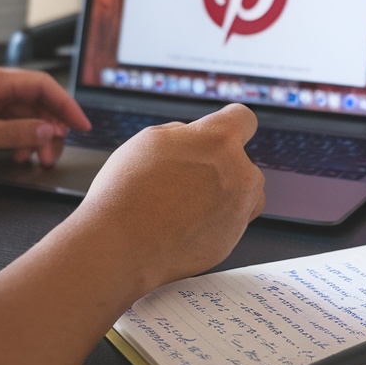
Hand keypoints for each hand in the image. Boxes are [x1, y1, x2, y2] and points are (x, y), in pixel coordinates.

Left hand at [0, 65, 90, 165]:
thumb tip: (49, 131)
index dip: (67, 105)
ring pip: (25, 115)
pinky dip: (20, 139)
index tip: (82, 125)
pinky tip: (17, 154)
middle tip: (53, 154)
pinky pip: (10, 123)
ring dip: (36, 137)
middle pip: (37, 102)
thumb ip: (16, 132)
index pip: (43, 86)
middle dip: (51, 128)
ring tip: (36, 159)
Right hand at [74, 103, 265, 297]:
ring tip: (187, 205)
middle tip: (187, 180)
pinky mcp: (231, 241)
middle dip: (224, 168)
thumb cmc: (127, 191)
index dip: (229, 124)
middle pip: (245, 163)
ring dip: (228, 196)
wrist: (119, 246)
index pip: (244, 118)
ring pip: (246, 196)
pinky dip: (214, 224)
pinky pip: (231, 225)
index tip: (220, 134)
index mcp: (218, 141)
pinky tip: (184, 227)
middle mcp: (239, 174)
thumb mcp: (151, 140)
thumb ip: (186, 134)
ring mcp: (239, 211)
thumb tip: (197, 138)